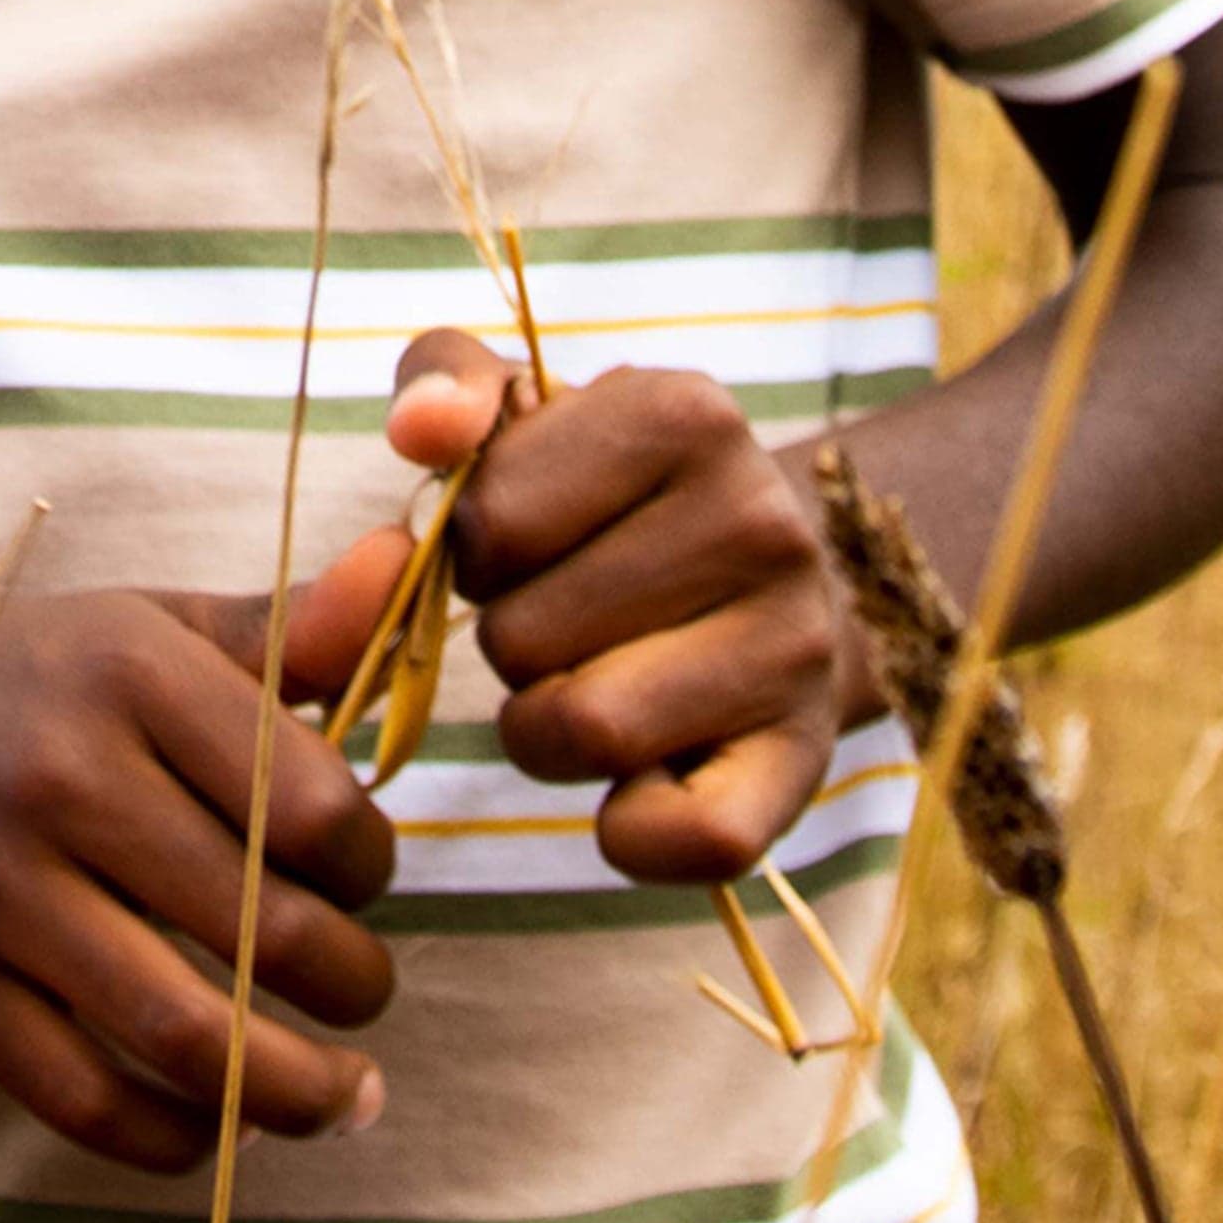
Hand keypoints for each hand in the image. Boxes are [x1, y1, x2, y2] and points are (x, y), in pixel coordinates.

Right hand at [0, 543, 410, 1173]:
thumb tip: (404, 565)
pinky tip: (229, 1123)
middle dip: (354, 984)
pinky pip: (85, 1100)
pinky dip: (178, 1135)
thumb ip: (292, 626)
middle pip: (266, 929)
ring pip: (185, 1035)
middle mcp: (64, 779)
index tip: (366, 875)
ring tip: (349, 1096)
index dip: (371, 863)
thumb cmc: (52, 678)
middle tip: (369, 995)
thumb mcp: (160, 627)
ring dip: (296, 1090)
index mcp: (131, 674)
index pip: (311, 809)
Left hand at [386, 335, 847, 883]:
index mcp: (685, 413)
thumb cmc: (615, 503)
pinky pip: (685, 838)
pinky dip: (633, 833)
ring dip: (547, 730)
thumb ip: (446, 384)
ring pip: (582, 732)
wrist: (778, 590)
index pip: (487, 519)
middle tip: (568, 620)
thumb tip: (417, 428)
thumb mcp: (530, 414)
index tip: (531, 540)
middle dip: (512, 642)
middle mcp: (760, 520)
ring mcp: (796, 646)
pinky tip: (641, 780)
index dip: (476, 549)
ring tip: (595, 681)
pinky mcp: (805, 762)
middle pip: (522, 636)